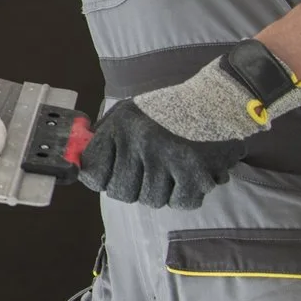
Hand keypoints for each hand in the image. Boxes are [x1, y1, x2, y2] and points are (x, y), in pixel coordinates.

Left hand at [75, 41, 300, 208]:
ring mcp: (167, 157)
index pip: (94, 173)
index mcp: (120, 126)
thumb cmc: (170, 110)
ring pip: (152, 200)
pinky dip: (186, 195)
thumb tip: (81, 167)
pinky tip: (190, 175)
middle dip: (134, 188)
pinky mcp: (195, 172)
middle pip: (122, 193)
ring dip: (163, 191)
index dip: (104, 180)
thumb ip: (103, 138)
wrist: (219, 98)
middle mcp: (140, 141)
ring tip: (173, 169)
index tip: (115, 175)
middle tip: (150, 173)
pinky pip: (180, 203)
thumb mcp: (128, 112)